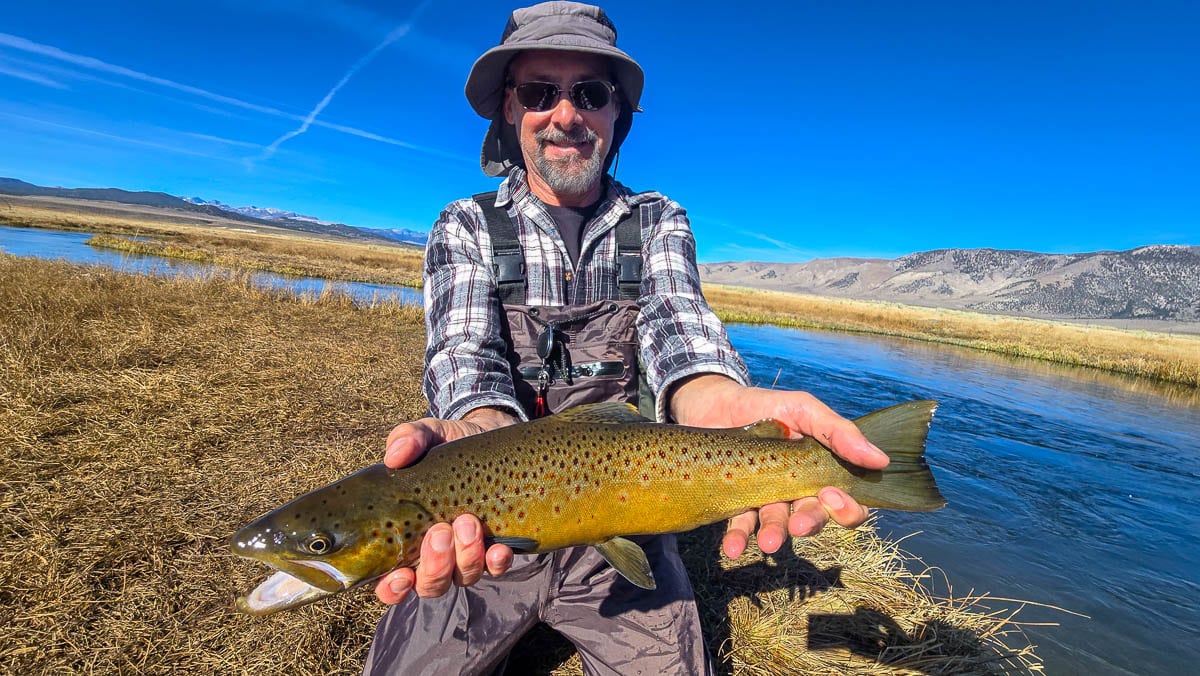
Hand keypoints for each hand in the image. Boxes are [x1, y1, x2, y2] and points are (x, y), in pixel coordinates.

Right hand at [374, 407, 519, 604]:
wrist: (492, 437)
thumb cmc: (449, 445)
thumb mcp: (428, 435)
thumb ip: (408, 439)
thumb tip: (394, 456)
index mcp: (407, 538)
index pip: (391, 582)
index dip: (392, 589)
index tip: (399, 575)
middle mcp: (437, 555)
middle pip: (430, 585)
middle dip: (435, 566)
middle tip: (439, 532)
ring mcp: (468, 554)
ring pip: (464, 578)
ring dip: (465, 558)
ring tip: (468, 523)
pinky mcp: (498, 546)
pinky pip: (497, 567)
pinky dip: (497, 562)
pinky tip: (500, 547)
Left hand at [668, 375, 888, 558]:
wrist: (714, 405)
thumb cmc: (767, 407)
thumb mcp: (804, 409)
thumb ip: (839, 432)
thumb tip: (881, 461)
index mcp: (819, 472)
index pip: (846, 503)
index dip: (847, 509)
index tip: (832, 498)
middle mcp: (796, 491)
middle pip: (813, 517)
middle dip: (809, 524)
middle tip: (798, 526)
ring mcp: (766, 499)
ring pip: (777, 525)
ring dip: (775, 536)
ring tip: (767, 543)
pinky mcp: (736, 502)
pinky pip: (741, 525)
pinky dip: (738, 538)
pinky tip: (732, 548)